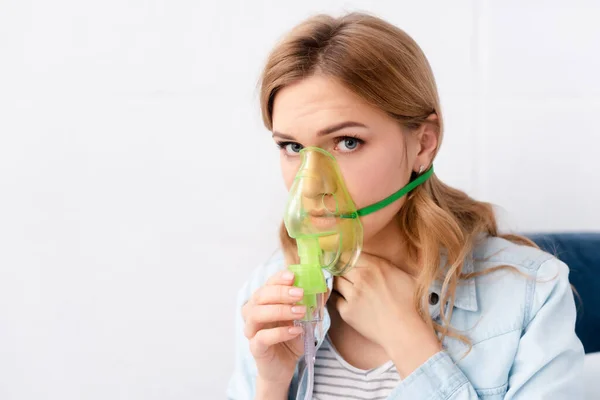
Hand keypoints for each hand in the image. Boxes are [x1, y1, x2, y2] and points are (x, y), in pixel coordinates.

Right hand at [241, 270, 305, 387]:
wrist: (284, 366)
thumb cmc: (290, 339)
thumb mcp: (303, 319)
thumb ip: (310, 304)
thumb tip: (324, 288)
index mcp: (263, 302)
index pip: (267, 284)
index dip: (278, 278)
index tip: (293, 276)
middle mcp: (253, 313)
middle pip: (260, 296)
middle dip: (280, 292)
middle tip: (300, 293)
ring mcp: (252, 330)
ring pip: (257, 314)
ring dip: (280, 310)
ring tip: (300, 311)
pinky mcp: (255, 348)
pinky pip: (262, 337)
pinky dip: (279, 332)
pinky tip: (295, 330)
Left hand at [332, 252, 441, 376]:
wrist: (405, 331)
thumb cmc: (409, 304)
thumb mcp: (403, 276)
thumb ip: (384, 265)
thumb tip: (371, 261)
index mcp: (375, 266)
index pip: (349, 255)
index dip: (345, 259)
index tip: (344, 262)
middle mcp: (361, 277)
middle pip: (340, 267)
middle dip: (340, 270)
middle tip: (343, 275)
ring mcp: (352, 294)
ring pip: (336, 282)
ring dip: (339, 283)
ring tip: (345, 288)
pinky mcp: (347, 311)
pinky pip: (335, 299)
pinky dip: (339, 299)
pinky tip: (347, 301)